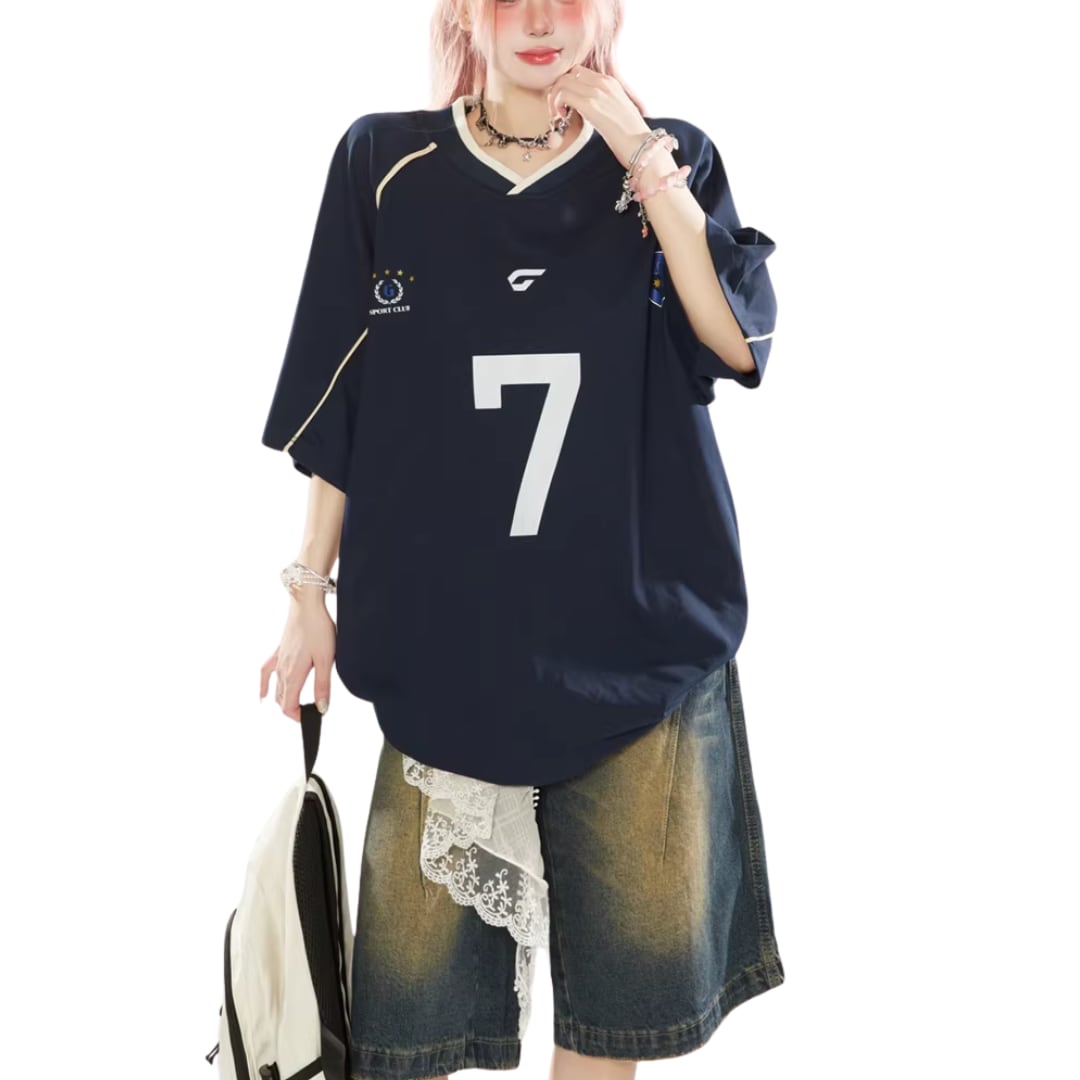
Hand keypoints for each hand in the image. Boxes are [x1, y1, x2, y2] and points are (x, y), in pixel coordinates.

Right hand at [259, 597, 336, 721]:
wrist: (306, 605)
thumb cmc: (318, 629)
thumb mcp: (325, 660)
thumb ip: (322, 686)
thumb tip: (321, 708)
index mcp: (293, 674)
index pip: (288, 706)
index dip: (298, 717)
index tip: (311, 718)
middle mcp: (282, 669)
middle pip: (281, 700)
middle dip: (293, 710)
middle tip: (308, 712)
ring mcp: (278, 660)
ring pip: (275, 688)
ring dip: (283, 700)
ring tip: (295, 706)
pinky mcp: (278, 650)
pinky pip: (267, 672)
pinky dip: (264, 685)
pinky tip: (263, 694)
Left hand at [546, 64, 651, 169]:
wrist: (642, 146)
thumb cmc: (630, 136)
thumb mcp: (616, 111)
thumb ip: (601, 103)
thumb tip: (584, 107)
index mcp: (609, 82)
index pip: (578, 71)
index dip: (566, 85)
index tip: (564, 103)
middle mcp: (603, 82)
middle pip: (568, 74)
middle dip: (556, 90)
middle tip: (557, 110)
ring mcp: (597, 92)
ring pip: (562, 82)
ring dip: (554, 98)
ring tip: (558, 115)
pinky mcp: (591, 106)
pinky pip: (564, 95)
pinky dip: (556, 105)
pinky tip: (562, 119)